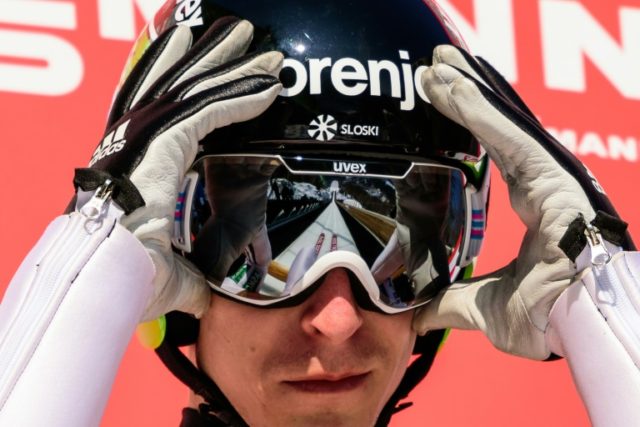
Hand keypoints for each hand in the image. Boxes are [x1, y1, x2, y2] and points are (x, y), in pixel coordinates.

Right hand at [76, 18, 282, 320]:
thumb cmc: (125, 281)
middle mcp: (137, 144)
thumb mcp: (170, 275)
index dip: (199, 96)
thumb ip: (192, 279)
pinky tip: (268, 82)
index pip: (174, 120)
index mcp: (137, 170)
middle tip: (239, 39)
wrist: (106, 280)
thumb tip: (205, 300)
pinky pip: (210, 108)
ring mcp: (146, 138)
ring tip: (251, 38)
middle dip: (211, 60)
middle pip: (180, 88)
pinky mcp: (163, 141)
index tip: (221, 81)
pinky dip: (241, 94)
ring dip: (227, 63)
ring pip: (194, 87)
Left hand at [412, 45, 631, 358]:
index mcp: (536, 207)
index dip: (468, 127)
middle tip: (432, 66)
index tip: (439, 102)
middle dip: (465, 95)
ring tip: (434, 65)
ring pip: (503, 124)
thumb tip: (417, 313)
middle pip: (498, 129)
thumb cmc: (552, 318)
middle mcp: (545, 184)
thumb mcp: (485, 305)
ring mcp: (554, 177)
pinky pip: (511, 138)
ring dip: (466, 92)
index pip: (495, 155)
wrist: (584, 330)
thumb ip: (451, 301)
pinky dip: (480, 112)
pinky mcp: (557, 178)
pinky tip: (452, 88)